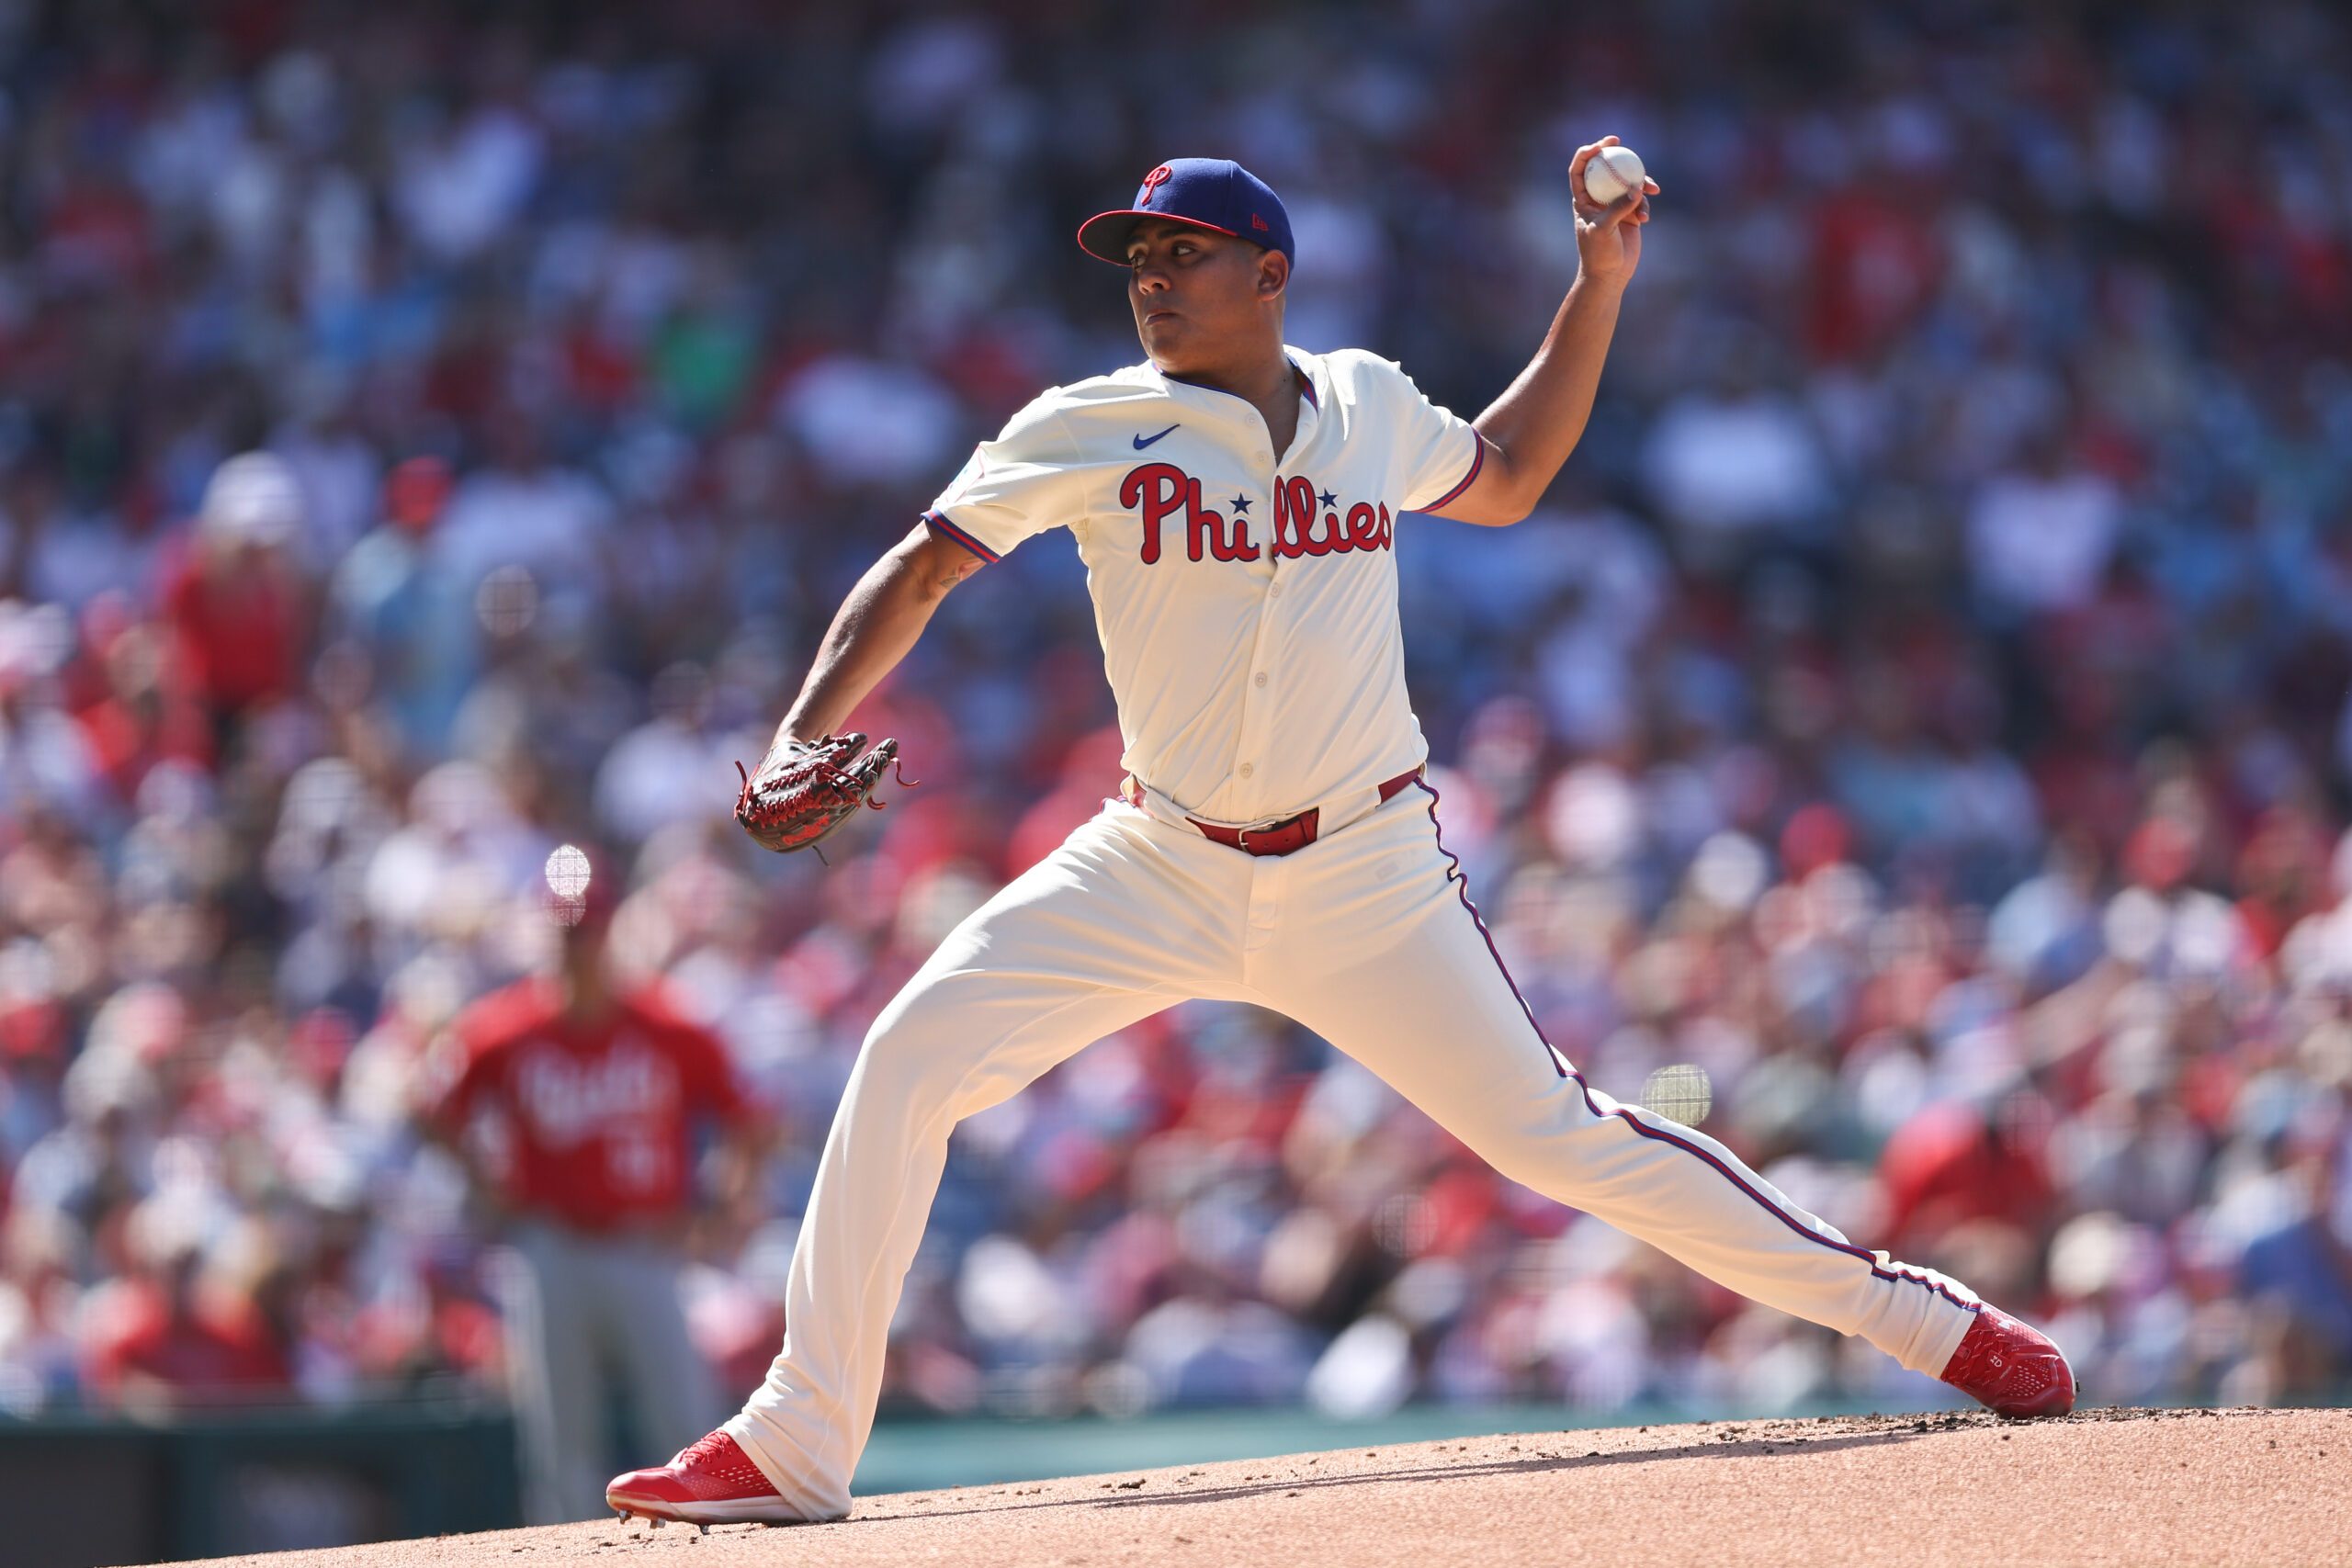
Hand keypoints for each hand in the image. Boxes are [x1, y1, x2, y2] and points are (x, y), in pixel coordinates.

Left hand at [1569, 135, 1657, 289]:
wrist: (1610, 275)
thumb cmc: (1599, 254)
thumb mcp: (1603, 230)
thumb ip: (1618, 208)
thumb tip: (1635, 189)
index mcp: (1583, 199)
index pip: (1580, 170)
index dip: (1587, 153)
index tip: (1601, 145)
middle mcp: (1598, 198)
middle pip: (1605, 168)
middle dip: (1613, 152)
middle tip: (1620, 141)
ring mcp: (1615, 204)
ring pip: (1627, 181)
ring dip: (1640, 183)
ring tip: (1653, 190)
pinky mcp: (1630, 213)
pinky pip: (1640, 199)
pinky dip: (1644, 204)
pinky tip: (1645, 218)